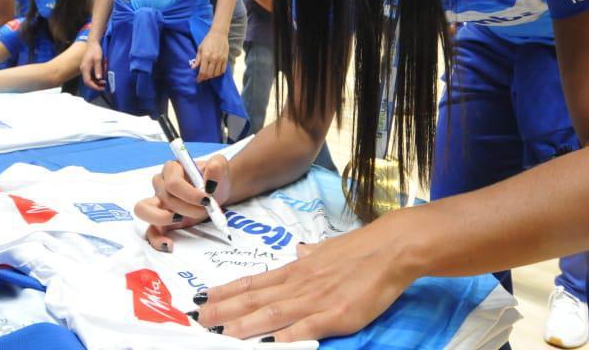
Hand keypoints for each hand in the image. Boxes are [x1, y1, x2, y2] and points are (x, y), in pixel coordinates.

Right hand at [79, 41, 106, 90]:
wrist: (92, 43)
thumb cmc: (95, 50)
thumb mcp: (98, 59)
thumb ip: (98, 69)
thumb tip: (99, 78)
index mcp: (85, 68)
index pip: (87, 81)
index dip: (94, 86)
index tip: (101, 88)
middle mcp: (83, 69)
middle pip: (87, 82)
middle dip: (95, 86)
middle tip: (104, 87)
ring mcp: (85, 68)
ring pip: (89, 79)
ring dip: (96, 82)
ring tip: (104, 83)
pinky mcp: (87, 67)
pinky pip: (90, 75)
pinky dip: (95, 78)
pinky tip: (101, 78)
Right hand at [134, 154, 230, 251]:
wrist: (217, 191)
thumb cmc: (215, 177)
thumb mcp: (220, 165)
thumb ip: (217, 166)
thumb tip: (210, 178)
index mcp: (172, 169)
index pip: (172, 183)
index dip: (189, 194)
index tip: (207, 200)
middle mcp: (161, 184)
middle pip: (163, 197)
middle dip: (185, 207)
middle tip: (204, 210)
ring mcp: (158, 203)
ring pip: (144, 210)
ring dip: (163, 218)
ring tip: (181, 220)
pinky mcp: (160, 221)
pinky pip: (150, 231)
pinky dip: (156, 239)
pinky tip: (169, 245)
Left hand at [192, 30, 228, 81]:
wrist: (219, 34)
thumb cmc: (207, 40)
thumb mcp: (200, 48)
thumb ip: (197, 59)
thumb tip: (193, 68)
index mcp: (206, 56)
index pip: (203, 71)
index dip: (200, 77)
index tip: (198, 80)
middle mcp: (213, 59)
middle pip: (209, 74)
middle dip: (205, 78)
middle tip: (202, 78)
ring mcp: (220, 59)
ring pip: (216, 73)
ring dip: (211, 76)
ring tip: (208, 75)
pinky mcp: (225, 59)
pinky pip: (223, 70)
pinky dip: (218, 74)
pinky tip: (215, 73)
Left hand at [195, 216, 415, 341]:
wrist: (392, 247)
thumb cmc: (363, 249)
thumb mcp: (329, 249)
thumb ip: (311, 255)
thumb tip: (300, 252)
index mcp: (297, 270)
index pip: (254, 282)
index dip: (226, 292)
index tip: (202, 299)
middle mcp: (298, 284)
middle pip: (253, 299)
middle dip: (223, 311)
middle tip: (197, 320)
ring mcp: (314, 299)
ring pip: (270, 314)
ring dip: (242, 325)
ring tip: (218, 332)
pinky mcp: (334, 314)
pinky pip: (303, 329)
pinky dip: (283, 338)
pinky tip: (266, 345)